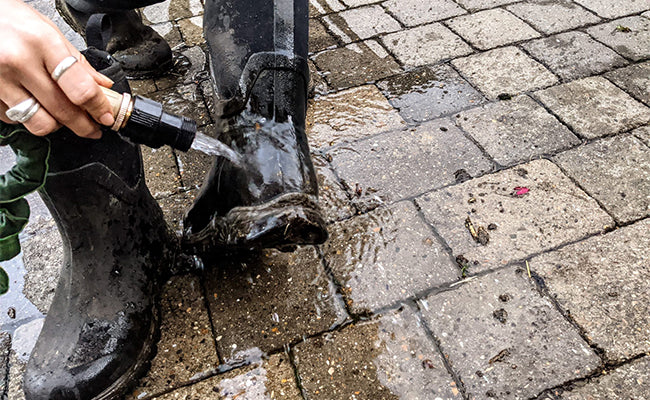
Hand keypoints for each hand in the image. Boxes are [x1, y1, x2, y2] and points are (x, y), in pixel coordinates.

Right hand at [0, 0, 114, 137]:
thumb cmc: (9, 19)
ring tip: (62, 116)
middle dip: (84, 126)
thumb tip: (102, 85)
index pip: (81, 88)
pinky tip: (33, 103)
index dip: (99, 108)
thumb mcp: (49, 31)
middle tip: (92, 127)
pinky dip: (28, 117)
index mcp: (42, 43)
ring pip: (39, 123)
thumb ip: (78, 62)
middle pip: (63, 111)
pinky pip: (15, 119)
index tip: (106, 117)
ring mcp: (0, 80)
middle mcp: (19, 62)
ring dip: (56, 125)